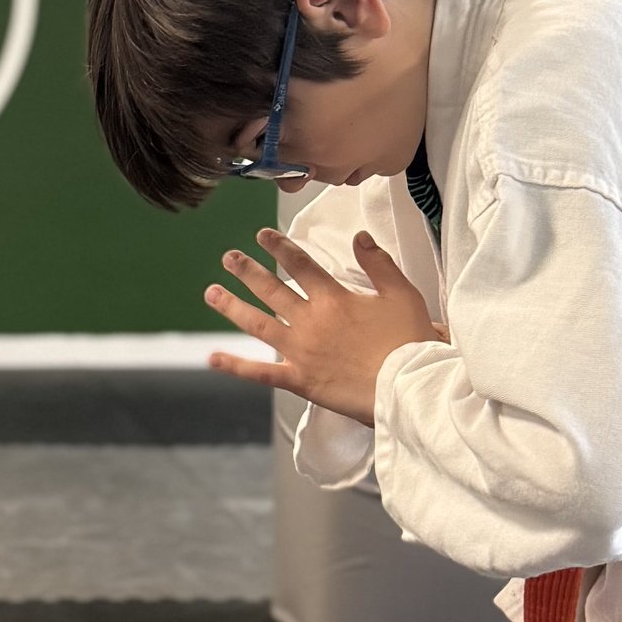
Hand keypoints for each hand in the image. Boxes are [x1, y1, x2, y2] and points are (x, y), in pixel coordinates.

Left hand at [203, 225, 443, 422]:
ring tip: (211, 292)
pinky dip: (236, 366)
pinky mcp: (299, 380)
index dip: (279, 246)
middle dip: (247, 271)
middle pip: (271, 289)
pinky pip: (261, 373)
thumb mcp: (401, 294)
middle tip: (228, 258)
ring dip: (232, 307)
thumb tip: (359, 236)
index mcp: (333, 298)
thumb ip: (378, 263)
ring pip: (258, 324)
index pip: (300, 264)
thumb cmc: (409, 341)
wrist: (408, 386)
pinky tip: (212, 358)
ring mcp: (300, 351)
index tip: (261, 235)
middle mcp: (310, 321)